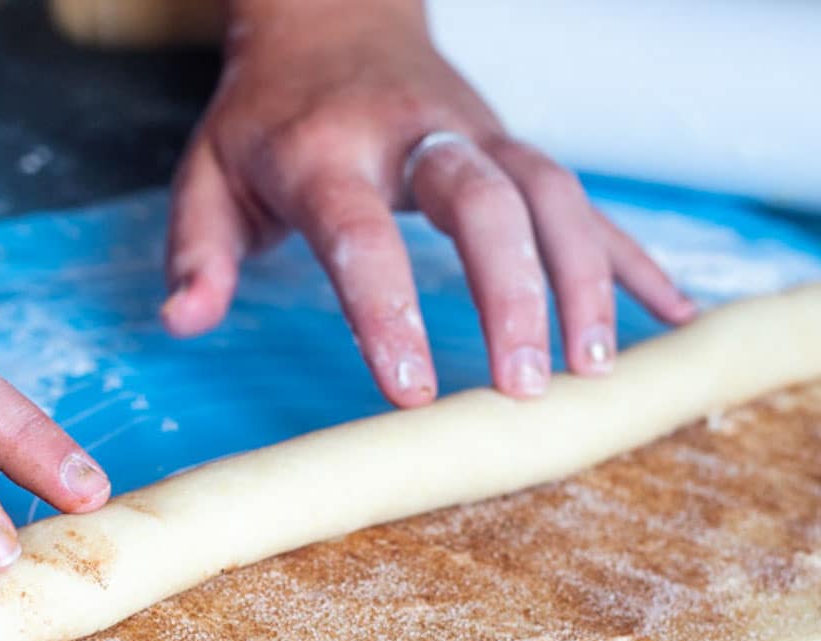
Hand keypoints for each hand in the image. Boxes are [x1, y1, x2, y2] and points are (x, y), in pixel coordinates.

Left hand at [162, 0, 694, 404]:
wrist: (330, 15)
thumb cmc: (265, 117)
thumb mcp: (208, 173)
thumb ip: (196, 249)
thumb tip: (183, 320)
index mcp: (326, 152)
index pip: (363, 233)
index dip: (388, 310)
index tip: (412, 392)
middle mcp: (415, 135)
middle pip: (484, 201)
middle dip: (513, 293)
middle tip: (526, 386)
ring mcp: (477, 134)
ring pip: (551, 193)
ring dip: (584, 278)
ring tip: (596, 370)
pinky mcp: (513, 146)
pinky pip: (584, 198)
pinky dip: (629, 258)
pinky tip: (669, 317)